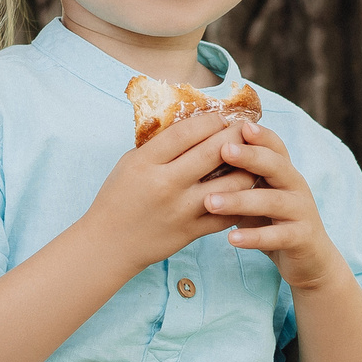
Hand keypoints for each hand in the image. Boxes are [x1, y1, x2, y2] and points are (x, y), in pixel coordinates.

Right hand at [79, 112, 250, 274]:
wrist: (109, 244)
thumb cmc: (118, 199)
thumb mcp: (130, 163)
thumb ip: (159, 145)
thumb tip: (194, 125)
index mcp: (146, 162)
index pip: (187, 132)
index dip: (211, 121)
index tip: (222, 118)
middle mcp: (165, 184)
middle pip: (213, 152)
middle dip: (237, 136)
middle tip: (248, 130)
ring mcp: (181, 210)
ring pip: (230, 184)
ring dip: (247, 168)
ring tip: (252, 160)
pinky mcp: (191, 232)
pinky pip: (228, 214)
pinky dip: (241, 200)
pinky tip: (245, 190)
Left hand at [200, 121, 341, 286]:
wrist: (309, 257)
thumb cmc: (273, 221)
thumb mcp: (257, 195)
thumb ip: (238, 178)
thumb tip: (196, 158)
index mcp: (283, 171)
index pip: (274, 146)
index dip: (259, 135)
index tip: (237, 124)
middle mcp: (296, 186)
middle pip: (276, 165)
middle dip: (251, 157)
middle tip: (224, 150)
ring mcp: (301, 211)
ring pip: (273, 201)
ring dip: (241, 200)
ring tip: (211, 202)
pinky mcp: (302, 238)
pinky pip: (278, 236)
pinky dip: (255, 237)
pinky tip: (232, 239)